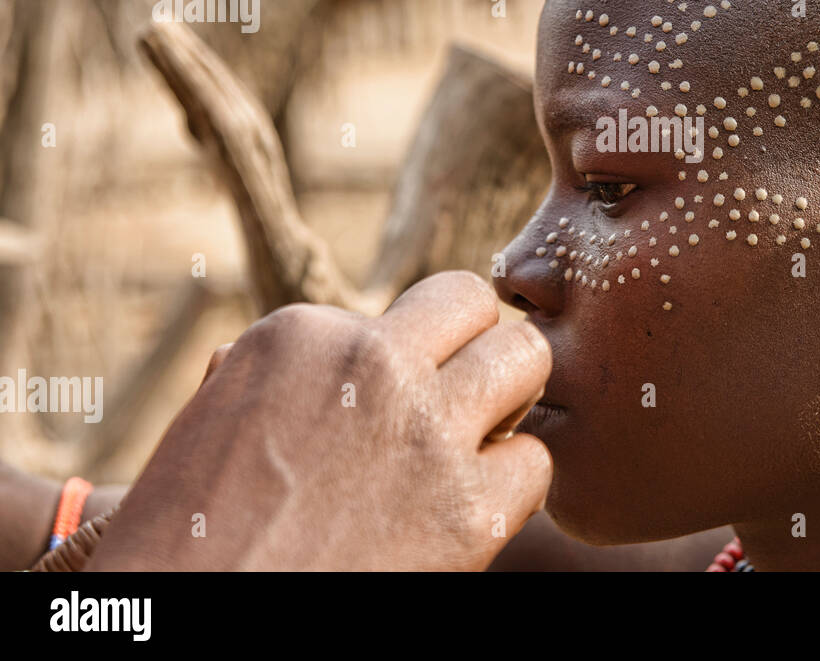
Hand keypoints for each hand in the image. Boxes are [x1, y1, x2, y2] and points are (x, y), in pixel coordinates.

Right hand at [86, 271, 551, 570]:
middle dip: (475, 343)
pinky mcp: (468, 510)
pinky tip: (472, 512)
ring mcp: (425, 431)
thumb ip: (276, 372)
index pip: (400, 310)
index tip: (380, 407)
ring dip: (510, 397)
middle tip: (459, 398)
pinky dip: (512, 488)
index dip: (404, 358)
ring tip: (476, 442)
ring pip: (525, 356)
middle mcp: (370, 363)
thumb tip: (320, 343)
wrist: (191, 615)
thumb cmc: (186, 536)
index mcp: (300, 334)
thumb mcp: (210, 421)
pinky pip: (535, 461)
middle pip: (473, 301)